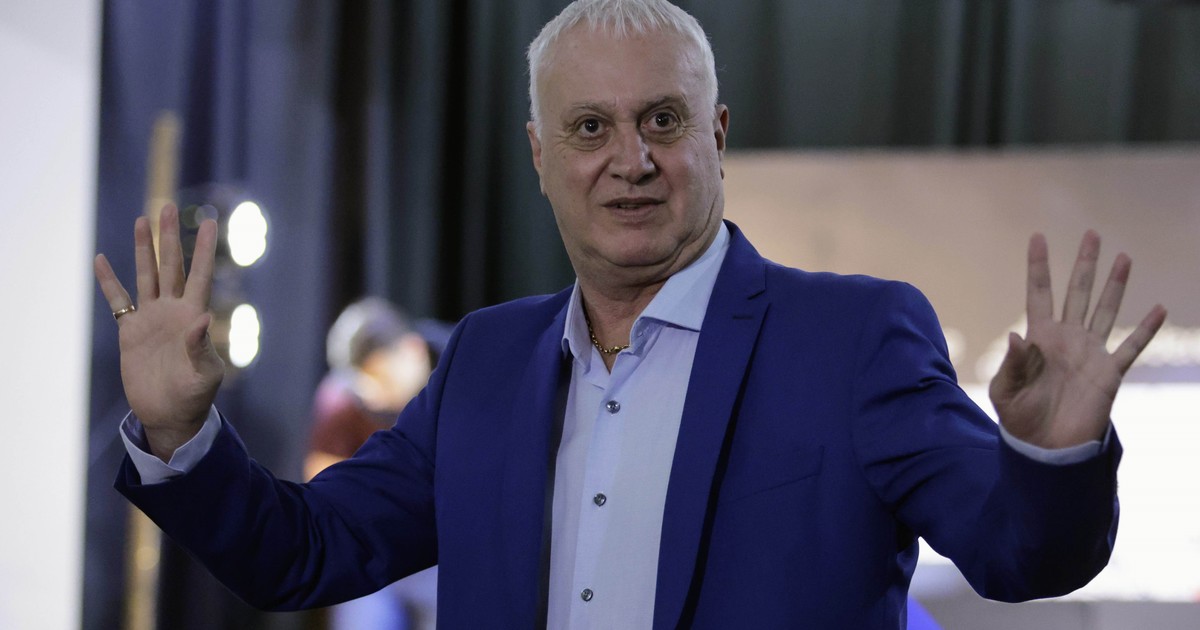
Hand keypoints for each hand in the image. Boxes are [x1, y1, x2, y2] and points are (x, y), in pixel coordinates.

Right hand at [94, 204, 224, 460]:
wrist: (170, 414)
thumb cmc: (195, 396)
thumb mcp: (205, 375)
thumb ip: (201, 348)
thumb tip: (202, 319)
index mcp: (195, 317)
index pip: (200, 275)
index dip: (204, 250)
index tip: (211, 222)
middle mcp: (173, 311)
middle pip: (171, 266)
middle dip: (169, 237)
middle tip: (167, 207)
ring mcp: (151, 318)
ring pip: (146, 275)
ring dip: (142, 250)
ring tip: (142, 221)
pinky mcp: (131, 331)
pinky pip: (118, 301)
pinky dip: (109, 282)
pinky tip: (102, 260)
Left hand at [990, 231, 1165, 448]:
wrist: (1047, 448)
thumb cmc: (1020, 419)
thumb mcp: (1006, 391)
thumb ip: (1011, 364)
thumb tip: (1015, 336)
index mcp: (1038, 338)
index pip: (1038, 293)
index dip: (1038, 266)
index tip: (1037, 236)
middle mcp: (1066, 339)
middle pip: (1077, 292)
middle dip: (1084, 264)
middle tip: (1092, 234)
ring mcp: (1090, 353)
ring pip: (1105, 310)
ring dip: (1116, 285)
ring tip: (1124, 256)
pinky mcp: (1110, 373)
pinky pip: (1131, 347)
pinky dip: (1146, 329)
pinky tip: (1159, 308)